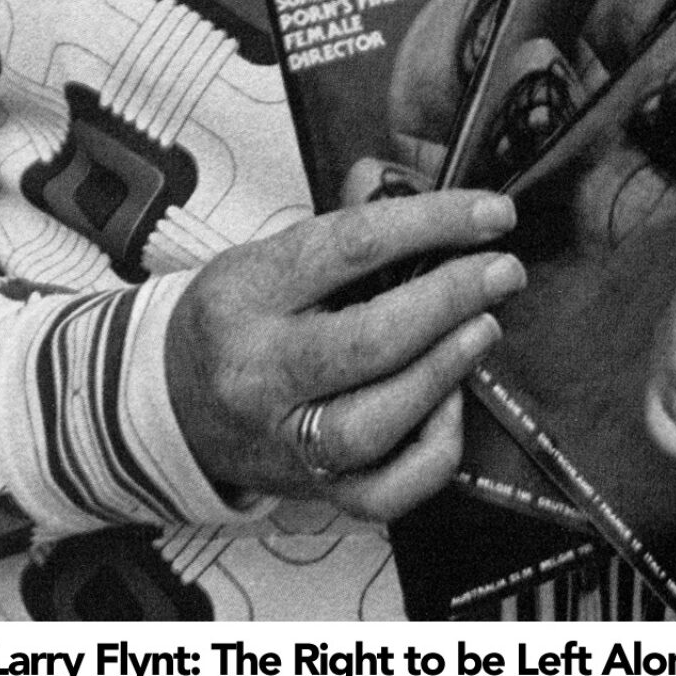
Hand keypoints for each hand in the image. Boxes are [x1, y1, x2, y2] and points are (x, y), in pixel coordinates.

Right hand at [164, 189, 521, 523]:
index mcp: (247, 292)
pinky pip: (383, 492)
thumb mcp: (269, 254)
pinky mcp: (310, 492)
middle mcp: (259, 371)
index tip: (492, 213)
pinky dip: (432, 453)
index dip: (431, 223)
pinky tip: (452, 404)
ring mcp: (282, 441)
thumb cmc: (241, 316)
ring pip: (372, 423)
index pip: (350, 248)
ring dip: (443, 372)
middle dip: (450, 300)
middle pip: (366, 339)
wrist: (173, 406)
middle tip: (503, 271)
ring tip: (485, 328)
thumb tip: (420, 183)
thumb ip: (347, 223)